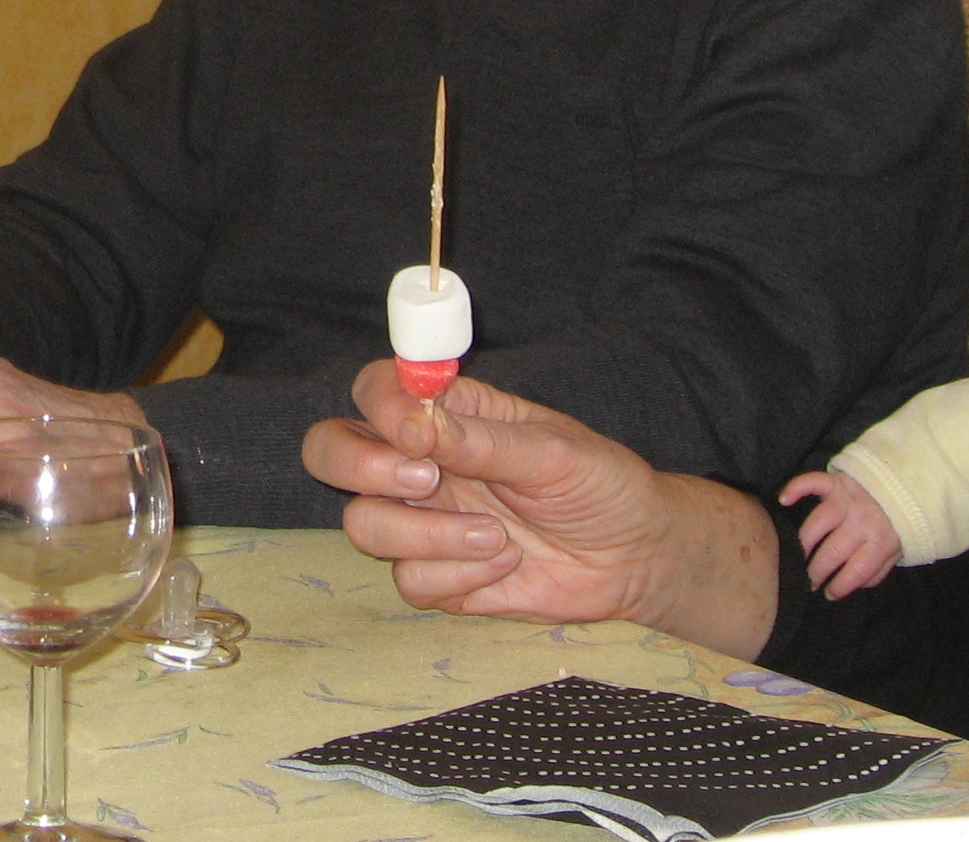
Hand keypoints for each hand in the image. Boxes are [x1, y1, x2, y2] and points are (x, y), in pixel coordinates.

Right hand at [305, 362, 779, 659]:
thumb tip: (414, 424)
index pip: (375, 390)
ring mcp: (422, 520)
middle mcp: (418, 461)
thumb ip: (481, 440)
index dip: (379, 406)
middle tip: (425, 481)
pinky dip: (456, 577)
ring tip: (496, 537)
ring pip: (364, 522)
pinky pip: (408, 580)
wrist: (637, 560)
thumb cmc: (601, 485)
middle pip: (331, 449)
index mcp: (446, 413)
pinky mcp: (438, 576)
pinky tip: (505, 565)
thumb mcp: (552, 452)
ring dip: (429, 535)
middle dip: (360, 466)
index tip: (416, 433)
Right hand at [780, 469, 901, 599]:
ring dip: (804, 543)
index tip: (829, 594)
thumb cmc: (895, 524)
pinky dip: (797, 488)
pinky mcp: (837, 481)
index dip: (840, 586)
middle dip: (817, 571)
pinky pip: (814, 482)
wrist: (906, 485)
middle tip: (808, 581)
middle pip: (834, 551)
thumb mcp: (897, 552)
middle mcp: (863, 521)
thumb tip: (854, 584)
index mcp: (881, 541)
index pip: (857, 570)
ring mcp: (848, 500)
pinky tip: (784, 501)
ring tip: (796, 557)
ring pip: (818, 523)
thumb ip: (878, 570)